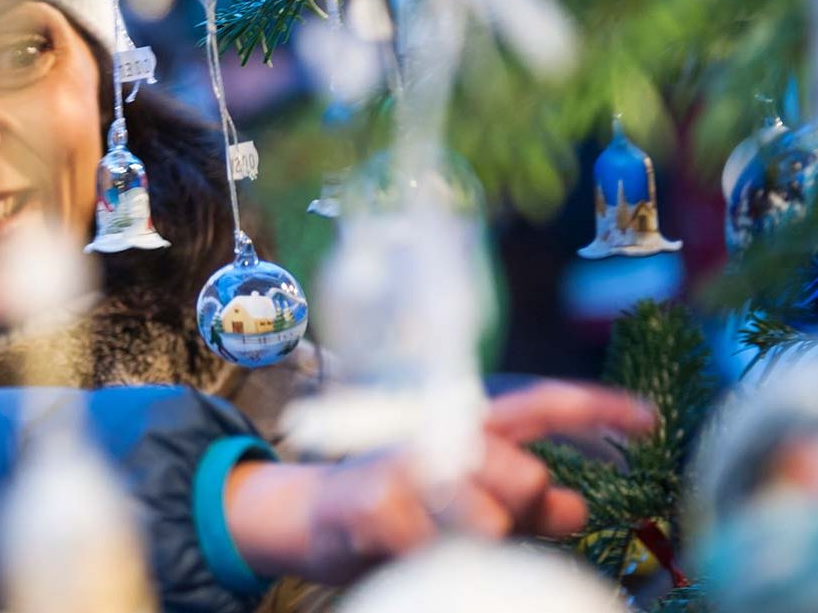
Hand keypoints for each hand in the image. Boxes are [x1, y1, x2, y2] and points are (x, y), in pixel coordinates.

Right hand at [225, 381, 655, 584]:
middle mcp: (436, 432)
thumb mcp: (468, 500)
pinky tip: (401, 547)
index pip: (541, 405)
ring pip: (484, 518)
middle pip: (523, 475)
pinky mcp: (372, 503)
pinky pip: (432, 546)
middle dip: (519, 510)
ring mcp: (402, 465)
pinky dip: (423, 556)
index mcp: (465, 425)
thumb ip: (526, 504)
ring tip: (432, 537)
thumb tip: (578, 505)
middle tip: (483, 523)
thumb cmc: (400, 506)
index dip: (598, 407)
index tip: (652, 420)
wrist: (310, 518)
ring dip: (468, 542)